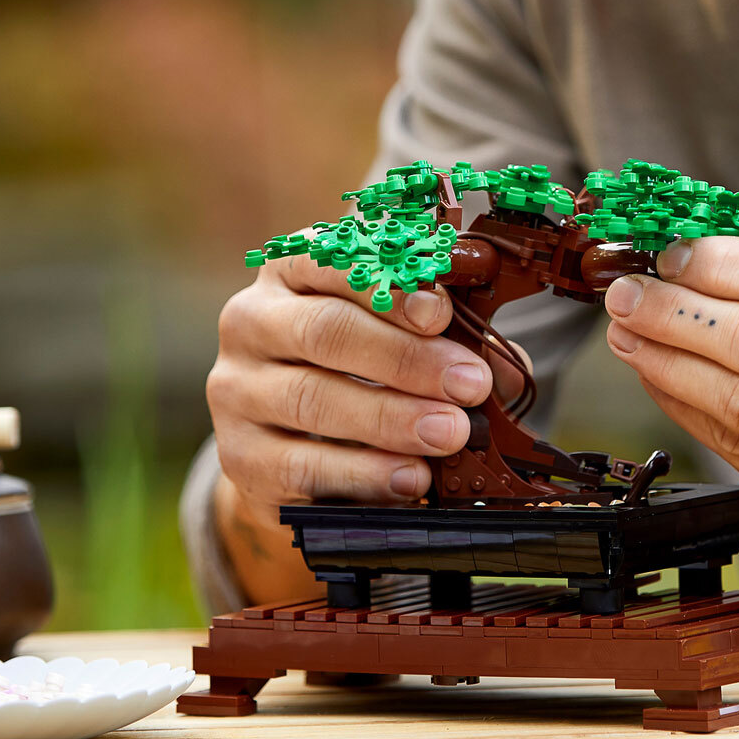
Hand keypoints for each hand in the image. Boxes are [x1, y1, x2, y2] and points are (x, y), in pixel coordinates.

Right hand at [209, 247, 497, 532]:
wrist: (286, 441)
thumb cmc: (353, 366)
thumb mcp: (393, 333)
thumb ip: (443, 336)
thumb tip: (502, 367)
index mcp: (290, 271)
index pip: (329, 261)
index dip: (387, 287)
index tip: (442, 314)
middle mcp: (251, 321)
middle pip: (324, 331)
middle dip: (405, 358)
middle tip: (468, 384)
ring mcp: (236, 390)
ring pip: (311, 399)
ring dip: (391, 419)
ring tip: (450, 432)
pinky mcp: (239, 457)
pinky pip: (301, 467)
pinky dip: (363, 474)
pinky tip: (410, 477)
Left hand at [603, 236, 738, 618]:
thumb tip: (703, 266)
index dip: (721, 265)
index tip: (673, 254)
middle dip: (674, 311)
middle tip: (628, 293)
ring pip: (735, 398)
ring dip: (664, 359)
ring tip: (627, 332)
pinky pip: (730, 445)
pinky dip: (682, 405)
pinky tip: (656, 377)